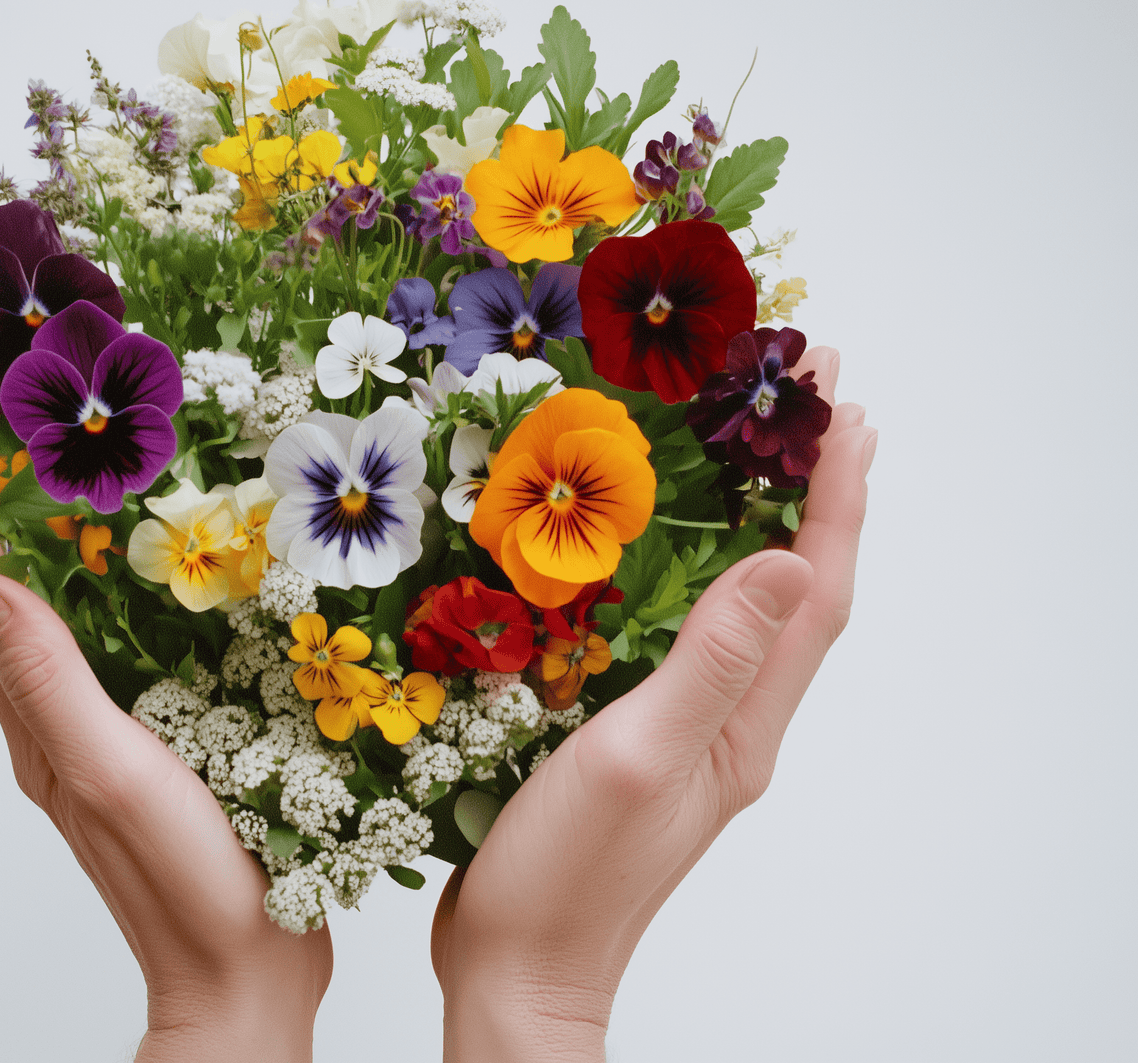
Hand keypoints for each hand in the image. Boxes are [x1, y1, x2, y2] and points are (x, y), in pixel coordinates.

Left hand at [0, 394, 330, 1062]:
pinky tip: (144, 555)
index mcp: (33, 708)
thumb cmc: (181, 881)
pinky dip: (109, 577)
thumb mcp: (107, 767)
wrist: (244, 971)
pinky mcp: (152, 731)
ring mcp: (101, 720)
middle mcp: (53, 706)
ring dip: (42, 525)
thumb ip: (44, 677)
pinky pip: (110, 636)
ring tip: (57, 457)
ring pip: (54, 604)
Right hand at [430, 350, 873, 1062]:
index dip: (834, 500)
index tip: (843, 411)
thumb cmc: (568, 877)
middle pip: (790, 588)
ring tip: (755, 443)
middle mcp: (728, 720)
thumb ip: (708, 662)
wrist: (516, 966)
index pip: (813, 595)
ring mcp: (681, 727)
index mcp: (743, 725)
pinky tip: (657, 541)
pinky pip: (676, 631)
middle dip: (811, 490)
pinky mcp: (629, 731)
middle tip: (809, 394)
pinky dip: (686, 568)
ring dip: (756, 520)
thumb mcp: (634, 757)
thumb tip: (787, 559)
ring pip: (735, 605)